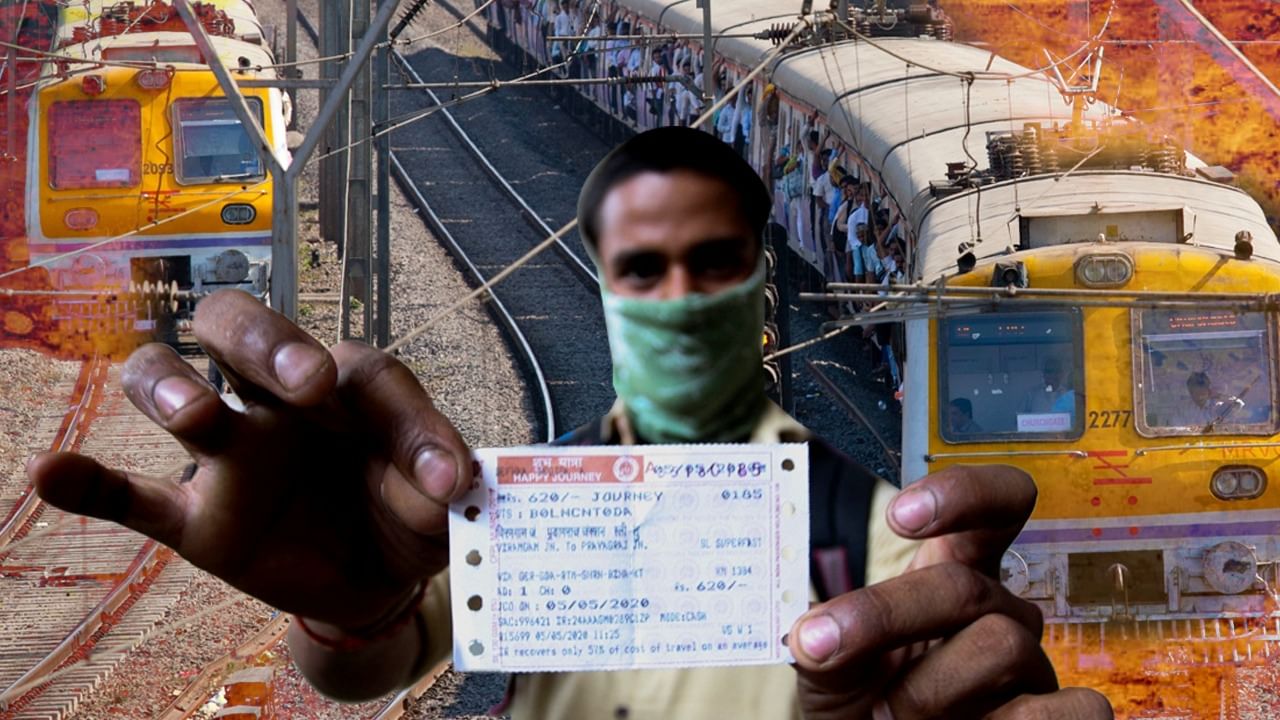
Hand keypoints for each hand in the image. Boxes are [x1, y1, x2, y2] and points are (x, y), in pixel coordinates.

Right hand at [28, 290, 472, 630]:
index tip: (438, 475)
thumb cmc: (406, 512)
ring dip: (173, 387)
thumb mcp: (439, 498)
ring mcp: (231, 455)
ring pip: (173, 385)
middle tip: (301, 380)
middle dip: (265, 341)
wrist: (377, 577)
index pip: (365, 373)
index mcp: (347, 385)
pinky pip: (134, 498)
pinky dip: (93, 485)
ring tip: (193, 413)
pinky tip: (54, 474)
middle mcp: (278, 401)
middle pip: (243, 331)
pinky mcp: (198, 517)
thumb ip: (440, 477)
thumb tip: (449, 481)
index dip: (408, 420)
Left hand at [788, 466, 1112, 719]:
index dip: (963, 495)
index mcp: (955, 574)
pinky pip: (1073, 708)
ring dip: (929, 691)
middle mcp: (1001, 614)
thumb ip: (827, 639)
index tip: (901, 516)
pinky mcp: (1062, 718)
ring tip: (895, 718)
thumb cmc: (862, 707)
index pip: (993, 509)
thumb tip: (813, 637)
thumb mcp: (833, 666)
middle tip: (823, 646)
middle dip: (887, 615)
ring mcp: (1032, 669)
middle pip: (967, 587)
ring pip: (1002, 647)